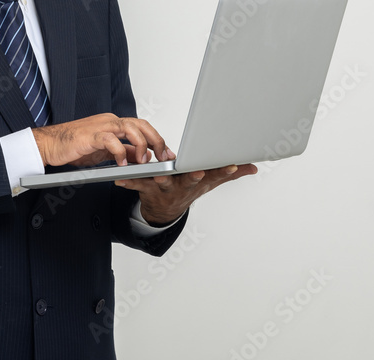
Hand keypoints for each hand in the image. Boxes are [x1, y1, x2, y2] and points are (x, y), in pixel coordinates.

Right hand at [31, 113, 174, 168]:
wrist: (49, 145)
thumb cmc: (73, 147)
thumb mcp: (104, 152)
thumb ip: (122, 152)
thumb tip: (140, 157)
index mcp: (113, 124)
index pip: (142, 127)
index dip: (157, 140)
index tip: (167, 153)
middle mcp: (109, 122)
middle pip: (141, 124)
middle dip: (156, 140)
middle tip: (163, 157)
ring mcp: (100, 126)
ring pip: (130, 128)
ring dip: (141, 145)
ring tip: (144, 161)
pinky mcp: (90, 135)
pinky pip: (111, 140)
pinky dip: (120, 152)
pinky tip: (121, 163)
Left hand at [118, 164, 257, 225]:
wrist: (165, 210)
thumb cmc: (188, 188)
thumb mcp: (210, 182)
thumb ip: (230, 173)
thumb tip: (253, 166)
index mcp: (199, 181)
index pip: (215, 176)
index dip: (224, 170)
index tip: (231, 163)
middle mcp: (183, 186)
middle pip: (190, 181)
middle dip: (194, 176)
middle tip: (197, 172)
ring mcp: (166, 189)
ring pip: (164, 183)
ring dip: (161, 179)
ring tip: (159, 175)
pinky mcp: (147, 189)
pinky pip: (138, 185)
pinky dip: (129, 182)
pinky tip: (120, 180)